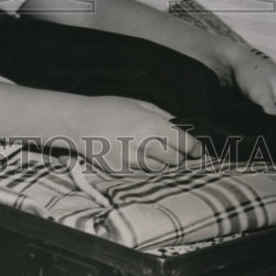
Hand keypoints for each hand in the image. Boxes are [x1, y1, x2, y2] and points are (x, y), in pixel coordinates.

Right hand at [75, 96, 202, 172]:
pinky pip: (140, 172)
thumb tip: (179, 126)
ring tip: (151, 151)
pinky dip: (142, 166)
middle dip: (178, 156)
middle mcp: (144, 144)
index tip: (197, 151)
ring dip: (160, 162)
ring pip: (158, 169)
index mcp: (151, 124)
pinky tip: (132, 154)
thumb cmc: (108, 108)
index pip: (184, 143)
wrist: (77, 122)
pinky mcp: (120, 171)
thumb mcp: (137, 103)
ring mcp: (131, 160)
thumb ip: (161, 115)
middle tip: (175, 151)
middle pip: (175, 160)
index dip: (194, 149)